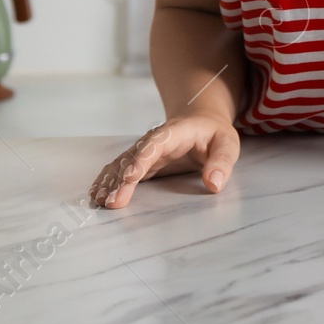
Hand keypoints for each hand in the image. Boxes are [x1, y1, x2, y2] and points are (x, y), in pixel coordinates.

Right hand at [89, 114, 240, 208]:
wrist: (200, 121)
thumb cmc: (214, 134)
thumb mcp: (227, 144)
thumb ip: (221, 162)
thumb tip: (213, 183)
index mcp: (175, 133)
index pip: (155, 144)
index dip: (142, 159)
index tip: (132, 176)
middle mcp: (153, 141)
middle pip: (133, 157)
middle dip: (120, 179)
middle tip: (111, 202)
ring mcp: (144, 152)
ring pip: (122, 164)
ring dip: (109, 182)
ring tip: (99, 201)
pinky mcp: (139, 162)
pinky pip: (119, 170)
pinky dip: (107, 181)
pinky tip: (96, 194)